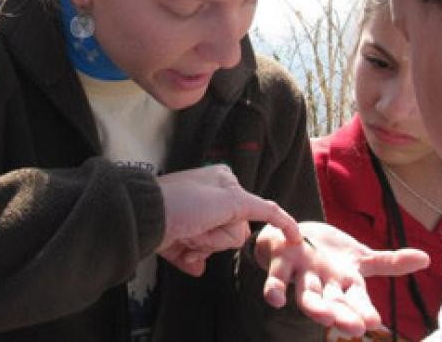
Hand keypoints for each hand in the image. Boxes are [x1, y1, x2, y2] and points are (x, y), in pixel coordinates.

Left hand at [156, 165, 299, 275]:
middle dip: (220, 236)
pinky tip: (183, 254)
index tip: (296, 238)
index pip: (259, 207)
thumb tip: (274, 212)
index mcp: (226, 183)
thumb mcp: (229, 200)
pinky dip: (190, 258)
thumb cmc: (186, 203)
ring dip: (203, 247)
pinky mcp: (180, 237)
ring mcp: (195, 219)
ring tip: (186, 238)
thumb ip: (257, 207)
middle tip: (202, 227)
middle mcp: (212, 198)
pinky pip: (197, 256)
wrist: (145, 218)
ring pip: (217, 246)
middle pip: (236, 232)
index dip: (279, 221)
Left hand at [255, 221, 429, 336]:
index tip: (374, 323)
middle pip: (333, 303)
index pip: (356, 300)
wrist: (290, 238)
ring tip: (323, 316)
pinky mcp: (279, 261)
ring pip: (307, 294)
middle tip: (353, 328)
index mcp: (343, 283)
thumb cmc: (326, 253)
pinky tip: (275, 299)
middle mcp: (323, 284)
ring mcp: (301, 274)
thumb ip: (388, 262)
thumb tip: (426, 258)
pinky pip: (275, 277)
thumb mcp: (359, 257)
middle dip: (343, 315)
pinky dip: (274, 288)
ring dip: (314, 306)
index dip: (363, 310)